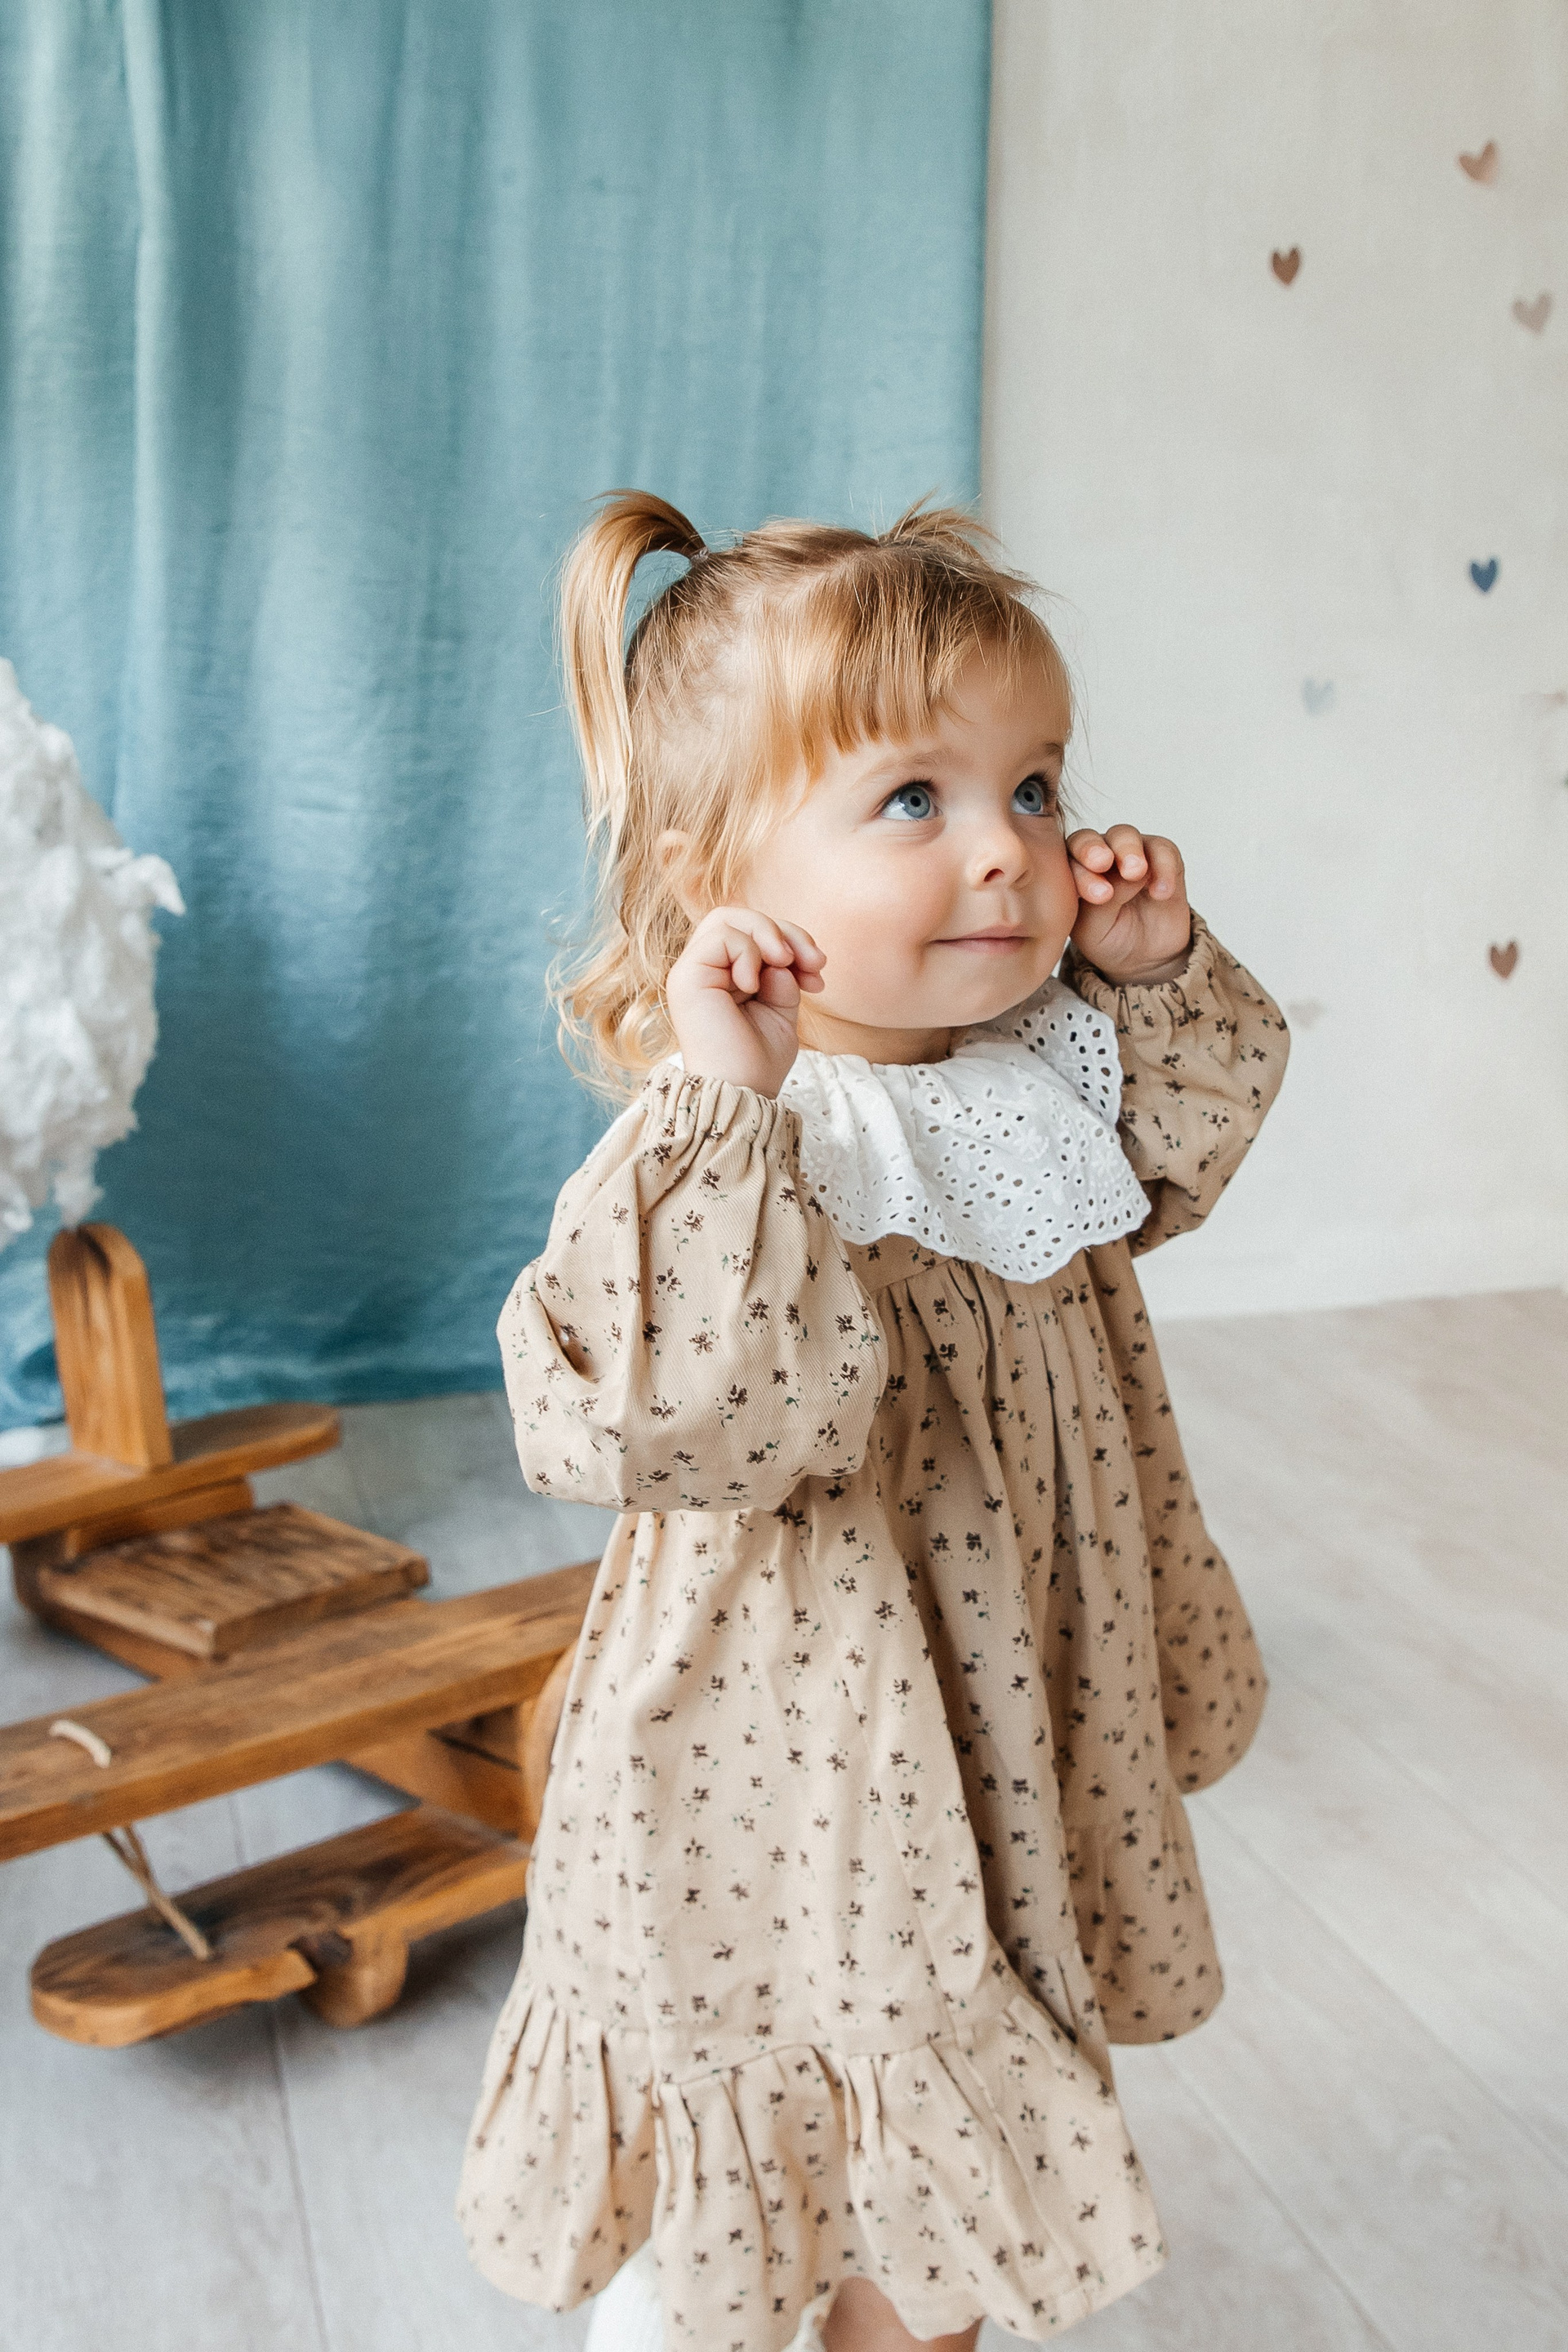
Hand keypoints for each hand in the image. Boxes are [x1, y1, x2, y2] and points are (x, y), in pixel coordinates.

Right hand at [665, 905, 825, 1095]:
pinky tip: (754, 985)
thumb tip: (782, 953)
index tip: (818, 974)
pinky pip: (721, 935)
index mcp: (724, 976)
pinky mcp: (686, 977)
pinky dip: (748, 952)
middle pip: (739, 916)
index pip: (753, 932)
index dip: (792, 940)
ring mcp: (691, 971)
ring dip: (768, 934)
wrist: (743, 1093)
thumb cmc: (758, 1061)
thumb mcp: (782, 1007)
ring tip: (786, 964)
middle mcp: (704, 970)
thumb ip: (783, 975)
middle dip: (784, 930)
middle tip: (812, 963)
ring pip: (727, 917)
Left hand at [1067, 825, 1191, 982]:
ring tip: (1135, 872)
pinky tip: (1161, 893)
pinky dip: (1162, 868)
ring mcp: (1129, 852)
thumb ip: (1098, 904)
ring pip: (1125, 835)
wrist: (1145, 955)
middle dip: (1094, 848)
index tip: (1097, 894)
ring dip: (1128, 850)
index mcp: (1072, 872)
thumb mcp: (1093, 931)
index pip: (1066, 860)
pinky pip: (1162, 850)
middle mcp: (1097, 855)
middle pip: (1090, 838)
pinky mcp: (1161, 856)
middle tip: (1103, 862)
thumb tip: (1123, 879)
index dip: (1079, 871)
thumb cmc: (1109, 939)